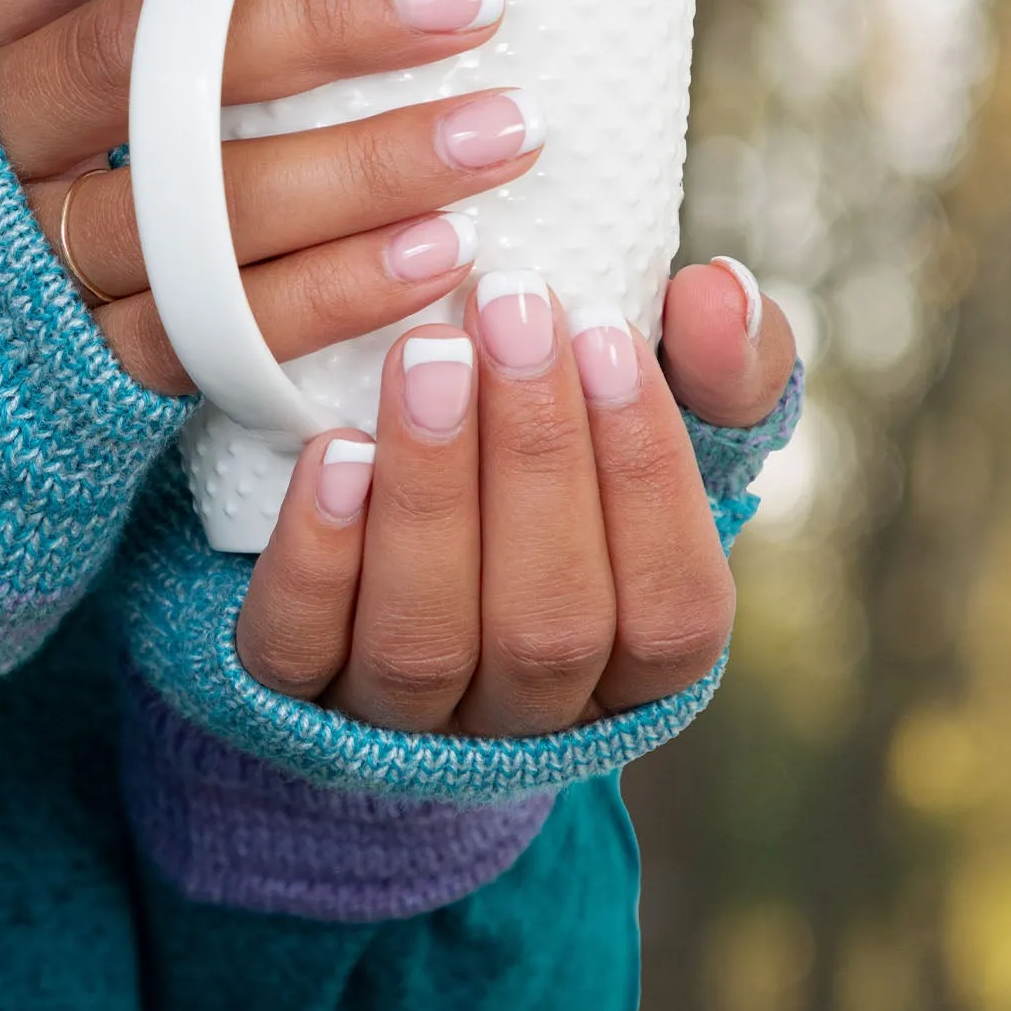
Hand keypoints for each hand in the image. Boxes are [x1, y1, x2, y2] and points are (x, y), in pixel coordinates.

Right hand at [0, 0, 532, 392]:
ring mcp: (27, 256)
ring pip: (189, 208)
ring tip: (497, 133)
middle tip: (462, 0)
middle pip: (133, 60)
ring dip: (356, 171)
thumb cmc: (50, 141)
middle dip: (309, 23)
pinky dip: (328, 295)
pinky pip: (210, 329)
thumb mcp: (62, 39)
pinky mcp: (81, 363)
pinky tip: (435, 253)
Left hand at [235, 261, 797, 734]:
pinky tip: (332, 452)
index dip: (647, 478)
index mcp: (637, 666)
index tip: (605, 331)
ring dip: (431, 492)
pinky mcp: (291, 694)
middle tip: (507, 310)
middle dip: (534, 458)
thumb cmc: (551, 456)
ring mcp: (404, 716)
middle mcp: (527, 710)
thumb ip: (718, 363)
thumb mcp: (647, 413)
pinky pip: (300, 651)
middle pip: (547, 627)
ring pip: (423, 643)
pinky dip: (320, 554)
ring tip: (427, 357)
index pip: (671, 610)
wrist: (384, 510)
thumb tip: (716, 294)